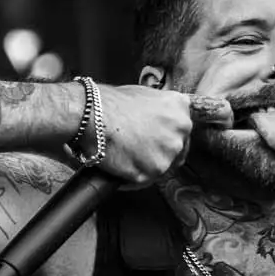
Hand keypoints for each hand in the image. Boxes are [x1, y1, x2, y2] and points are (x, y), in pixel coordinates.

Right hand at [82, 84, 232, 186]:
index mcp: (180, 109)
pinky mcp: (151, 172)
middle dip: (158, 153)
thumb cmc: (111, 103)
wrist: (91, 115)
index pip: (182, 131)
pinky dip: (131, 177)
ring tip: (124, 155)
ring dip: (145, 165)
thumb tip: (158, 122)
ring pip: (160, 168)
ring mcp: (168, 153)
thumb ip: (160, 110)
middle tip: (136, 150)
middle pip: (176, 152)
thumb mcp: (145, 95)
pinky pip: (143, 180)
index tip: (154, 141)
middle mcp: (181, 130)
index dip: (166, 138)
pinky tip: (118, 165)